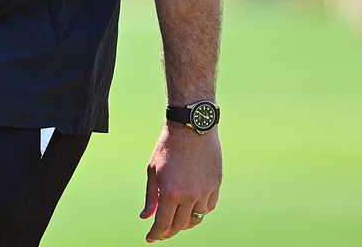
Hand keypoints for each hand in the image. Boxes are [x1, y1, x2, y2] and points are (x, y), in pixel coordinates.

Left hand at [140, 124, 221, 241]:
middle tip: (161, 232)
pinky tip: (192, 208)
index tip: (150, 238)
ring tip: (177, 220)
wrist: (192, 127)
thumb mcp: (153, 170)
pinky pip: (209, 206)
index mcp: (170, 192)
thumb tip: (146, 217)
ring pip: (196, 218)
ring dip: (185, 223)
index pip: (162, 224)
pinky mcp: (216, 185)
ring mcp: (205, 192)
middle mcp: (189, 196)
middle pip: (179, 225)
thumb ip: (150, 196)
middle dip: (168, 231)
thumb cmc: (168, 147)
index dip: (156, 234)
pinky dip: (200, 210)